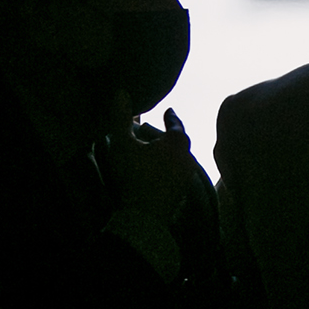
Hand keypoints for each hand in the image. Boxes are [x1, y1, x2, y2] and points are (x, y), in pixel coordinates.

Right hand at [102, 105, 198, 223]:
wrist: (143, 217)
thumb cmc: (134, 175)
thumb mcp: (122, 144)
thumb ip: (121, 118)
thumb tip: (121, 91)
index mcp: (176, 144)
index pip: (177, 125)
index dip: (171, 117)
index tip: (169, 111)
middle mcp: (187, 160)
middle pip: (181, 144)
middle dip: (171, 137)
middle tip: (161, 132)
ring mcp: (185, 180)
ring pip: (180, 161)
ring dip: (170, 155)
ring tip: (157, 153)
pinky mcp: (180, 196)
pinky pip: (176, 176)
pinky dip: (168, 171)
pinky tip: (157, 174)